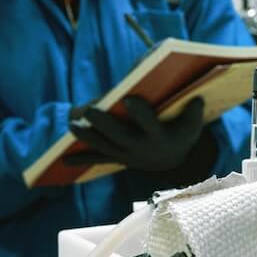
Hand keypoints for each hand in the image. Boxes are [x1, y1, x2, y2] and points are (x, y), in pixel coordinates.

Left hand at [66, 96, 212, 179]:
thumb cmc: (182, 133)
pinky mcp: (117, 158)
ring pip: (104, 146)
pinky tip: (63, 159)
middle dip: (104, 123)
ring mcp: (127, 155)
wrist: (174, 161)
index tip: (129, 97)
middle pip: (120, 136)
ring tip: (72, 124)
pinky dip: (81, 159)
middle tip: (89, 110)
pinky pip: (98, 159)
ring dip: (87, 136)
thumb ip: (193, 109)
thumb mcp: (193, 123)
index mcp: (160, 137)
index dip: (140, 112)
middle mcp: (141, 148)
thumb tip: (193, 96)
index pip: (149, 123)